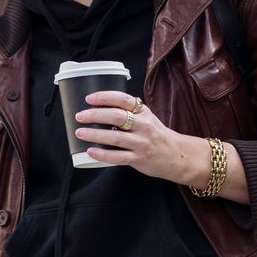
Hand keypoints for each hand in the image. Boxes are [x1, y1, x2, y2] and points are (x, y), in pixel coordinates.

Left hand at [74, 93, 209, 185]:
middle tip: (80, 116)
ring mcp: (141, 143)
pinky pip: (118, 157)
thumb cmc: (157, 135)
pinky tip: (91, 151)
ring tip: (80, 132)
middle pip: (116, 117)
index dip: (105, 97)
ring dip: (94, 134)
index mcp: (143, 112)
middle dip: (95, 115)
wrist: (176, 155)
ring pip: (114, 137)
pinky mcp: (139, 159)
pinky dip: (102, 154)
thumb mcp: (148, 118)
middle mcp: (143, 126)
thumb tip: (102, 106)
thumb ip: (130, 111)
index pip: (123, 99)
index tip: (89, 98)